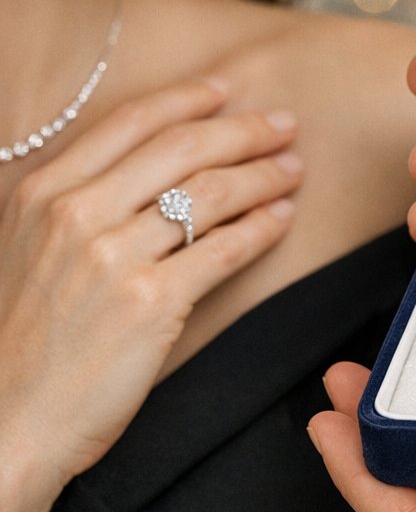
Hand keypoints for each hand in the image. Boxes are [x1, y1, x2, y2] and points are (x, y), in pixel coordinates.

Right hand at [0, 78, 300, 496]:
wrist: (9, 420)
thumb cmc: (26, 339)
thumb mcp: (29, 249)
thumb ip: (79, 201)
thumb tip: (152, 167)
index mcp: (42, 191)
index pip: (130, 122)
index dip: (188, 99)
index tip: (228, 91)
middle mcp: (75, 213)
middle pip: (182, 148)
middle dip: (243, 130)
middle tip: (284, 125)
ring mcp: (113, 257)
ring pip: (210, 193)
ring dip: (263, 176)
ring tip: (292, 171)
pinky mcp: (151, 303)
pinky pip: (224, 249)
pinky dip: (261, 228)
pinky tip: (282, 218)